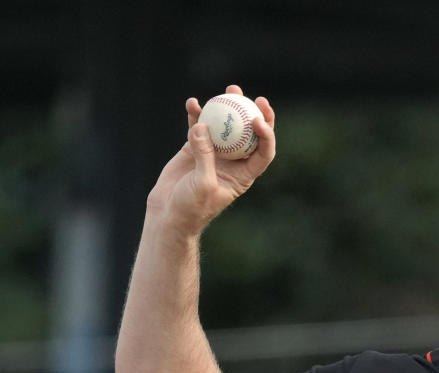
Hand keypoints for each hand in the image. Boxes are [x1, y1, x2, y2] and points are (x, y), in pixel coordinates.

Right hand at [145, 84, 276, 235]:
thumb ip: (205, 156)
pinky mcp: (194, 148)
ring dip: (228, 107)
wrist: (169, 214)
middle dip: (254, 114)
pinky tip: (192, 102)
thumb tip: (203, 125)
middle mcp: (233, 161)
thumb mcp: (202, 184)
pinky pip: (198, 126)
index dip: (267, 135)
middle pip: (249, 134)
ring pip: (225, 126)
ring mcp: (214, 152)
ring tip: (229, 89)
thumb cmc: (191, 207)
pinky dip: (196, 114)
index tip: (258, 119)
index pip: (263, 152)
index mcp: (244, 174)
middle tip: (253, 97)